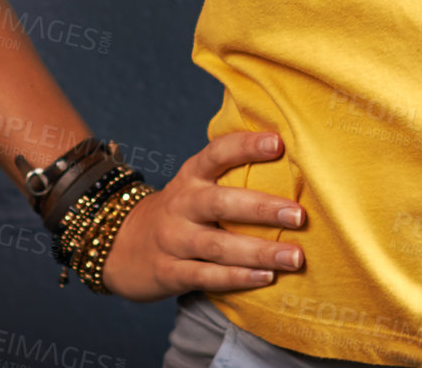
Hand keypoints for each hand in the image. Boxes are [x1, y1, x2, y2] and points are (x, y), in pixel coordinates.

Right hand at [101, 130, 306, 300]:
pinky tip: (267, 278)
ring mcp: (173, 240)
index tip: (278, 143)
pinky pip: (207, 277)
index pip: (217, 153)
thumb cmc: (181, 208)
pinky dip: (238, 278)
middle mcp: (181, 204)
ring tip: (295, 257)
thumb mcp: (195, 182)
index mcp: (191, 175)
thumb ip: (230, 171)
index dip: (246, 146)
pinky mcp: (169, 273)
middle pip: (221, 203)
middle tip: (299, 215)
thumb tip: (290, 155)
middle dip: (262, 208)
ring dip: (259, 252)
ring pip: (218, 246)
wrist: (122, 245)